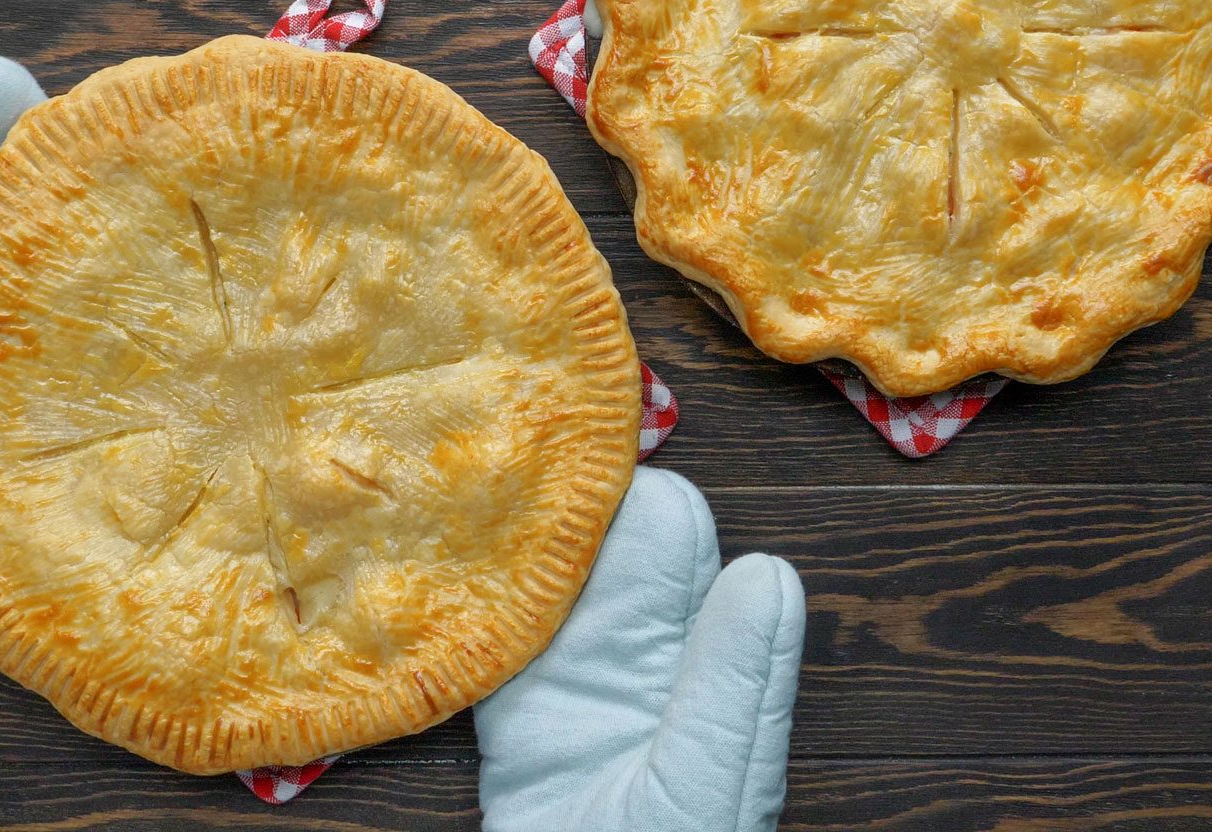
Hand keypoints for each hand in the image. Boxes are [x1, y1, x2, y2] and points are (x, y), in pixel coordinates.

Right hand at [475, 466, 805, 831]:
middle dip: (570, 495)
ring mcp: (578, 693)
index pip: (690, 562)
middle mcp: (649, 670)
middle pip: (607, 558)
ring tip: (477, 456)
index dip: (652, 501)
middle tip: (527, 423)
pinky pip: (495, 644)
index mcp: (716, 678)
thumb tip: (766, 566)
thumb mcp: (704, 788)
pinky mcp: (519, 724)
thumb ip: (731, 685)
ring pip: (546, 585)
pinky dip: (469, 597)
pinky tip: (445, 544)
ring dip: (514, 532)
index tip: (606, 438)